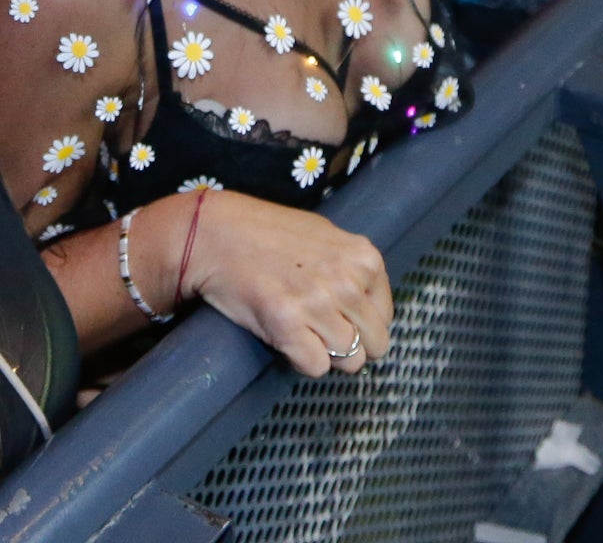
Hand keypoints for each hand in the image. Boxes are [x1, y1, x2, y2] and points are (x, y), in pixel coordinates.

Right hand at [178, 189, 392, 376]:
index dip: (362, 324)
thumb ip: (353, 269)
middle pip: (375, 344)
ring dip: (325, 353)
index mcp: (364, 258)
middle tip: (321, 331)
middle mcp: (347, 282)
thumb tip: (372, 310)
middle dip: (351, 345)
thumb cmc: (268, 234)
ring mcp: (318, 304)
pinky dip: (301, 360)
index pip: (385, 317)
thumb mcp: (325, 237)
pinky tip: (286, 337)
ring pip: (349, 361)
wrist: (216, 234)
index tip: (339, 318)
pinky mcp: (287, 324)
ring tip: (301, 330)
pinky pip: (316, 367)